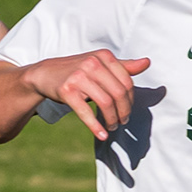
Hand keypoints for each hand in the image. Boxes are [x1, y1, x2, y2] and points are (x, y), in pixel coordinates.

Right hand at [21, 51, 150, 140]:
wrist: (45, 74)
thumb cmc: (77, 70)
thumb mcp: (99, 64)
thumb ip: (123, 66)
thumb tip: (147, 63)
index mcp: (104, 56)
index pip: (127, 81)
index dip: (130, 100)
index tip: (127, 111)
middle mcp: (92, 63)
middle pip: (118, 93)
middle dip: (124, 111)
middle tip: (122, 122)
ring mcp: (78, 77)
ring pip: (105, 103)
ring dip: (111, 119)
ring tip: (112, 127)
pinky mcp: (67, 91)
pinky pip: (85, 112)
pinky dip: (96, 126)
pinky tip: (102, 135)